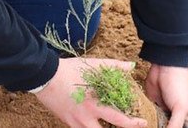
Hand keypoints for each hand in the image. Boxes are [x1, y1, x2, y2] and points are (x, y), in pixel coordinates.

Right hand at [34, 57, 148, 127]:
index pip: (119, 120)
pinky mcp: (67, 123)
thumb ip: (114, 66)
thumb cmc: (70, 69)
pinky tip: (95, 123)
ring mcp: (75, 123)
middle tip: (128, 126)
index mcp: (95, 104)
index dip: (133, 124)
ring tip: (110, 125)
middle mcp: (86, 118)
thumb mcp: (93, 65)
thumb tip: (131, 66)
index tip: (143, 123)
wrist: (44, 76)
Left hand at [145, 64, 187, 127]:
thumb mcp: (180, 108)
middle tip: (154, 126)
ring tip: (147, 125)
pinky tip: (143, 122)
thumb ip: (176, 126)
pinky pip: (149, 120)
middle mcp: (177, 120)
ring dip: (152, 126)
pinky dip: (146, 122)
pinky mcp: (153, 109)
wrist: (165, 68)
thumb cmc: (178, 86)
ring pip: (158, 126)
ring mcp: (165, 115)